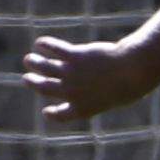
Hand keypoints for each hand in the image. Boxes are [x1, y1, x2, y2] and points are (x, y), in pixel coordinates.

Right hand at [23, 35, 159, 125]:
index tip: (46, 110)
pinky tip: (40, 43)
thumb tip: (101, 87)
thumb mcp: (117, 95)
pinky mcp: (74, 56)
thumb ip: (104, 93)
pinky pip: (55, 49)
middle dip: (33, 84)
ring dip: (34, 63)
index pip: (61, 115)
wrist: (132, 71)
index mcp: (83, 109)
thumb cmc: (131, 84)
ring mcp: (71, 74)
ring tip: (29, 59)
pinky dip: (45, 45)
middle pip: (45, 89)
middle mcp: (72, 92)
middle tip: (27, 79)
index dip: (52, 114)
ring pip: (45, 68)